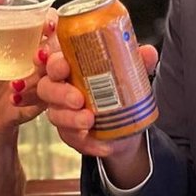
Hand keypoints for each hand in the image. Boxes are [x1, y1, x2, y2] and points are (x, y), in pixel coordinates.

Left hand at [0, 17, 54, 141]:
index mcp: (27, 42)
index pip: (50, 23)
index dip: (53, 21)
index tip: (48, 25)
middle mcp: (41, 59)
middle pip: (61, 47)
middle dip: (52, 51)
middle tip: (37, 57)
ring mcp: (45, 81)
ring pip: (57, 74)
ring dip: (39, 77)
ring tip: (15, 85)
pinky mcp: (43, 102)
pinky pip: (47, 98)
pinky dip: (31, 98)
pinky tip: (15, 99)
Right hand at [36, 44, 158, 158]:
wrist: (126, 128)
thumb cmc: (120, 93)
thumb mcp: (131, 74)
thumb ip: (137, 62)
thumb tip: (148, 52)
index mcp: (72, 68)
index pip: (53, 59)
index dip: (53, 62)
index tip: (64, 65)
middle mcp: (62, 88)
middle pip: (46, 87)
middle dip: (59, 91)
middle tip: (78, 98)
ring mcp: (63, 112)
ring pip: (55, 114)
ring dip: (70, 118)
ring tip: (89, 119)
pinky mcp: (70, 135)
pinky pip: (72, 139)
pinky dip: (87, 142)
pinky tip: (100, 143)